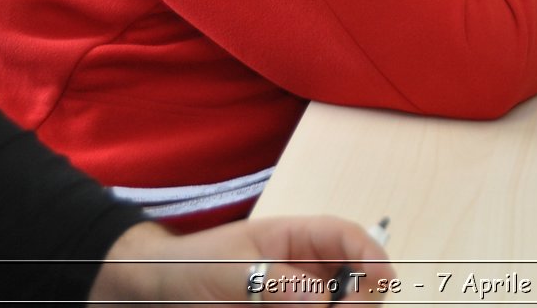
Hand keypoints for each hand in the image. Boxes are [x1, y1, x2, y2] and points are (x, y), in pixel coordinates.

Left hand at [90, 216, 394, 304]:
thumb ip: (275, 283)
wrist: (153, 292)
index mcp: (297, 237)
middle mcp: (306, 267)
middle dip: (360, 296)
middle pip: (355, 277)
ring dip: (342, 307)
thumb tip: (323, 302)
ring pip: (337, 303)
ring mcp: (297, 296)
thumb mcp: (231, 271)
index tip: (383, 281)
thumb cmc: (190, 267)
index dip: (371, 256)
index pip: (348, 238)